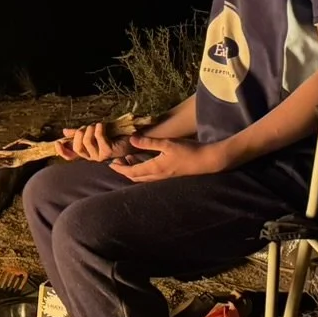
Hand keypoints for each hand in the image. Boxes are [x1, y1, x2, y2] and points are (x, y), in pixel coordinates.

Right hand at [60, 119, 131, 161]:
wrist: (132, 136)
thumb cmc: (114, 134)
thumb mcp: (93, 132)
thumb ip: (79, 133)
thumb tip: (65, 131)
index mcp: (87, 152)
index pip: (70, 156)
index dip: (62, 151)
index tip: (57, 142)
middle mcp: (92, 156)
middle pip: (77, 147)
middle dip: (79, 133)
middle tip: (87, 126)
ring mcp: (100, 156)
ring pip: (86, 142)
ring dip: (90, 130)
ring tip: (97, 125)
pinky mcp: (108, 152)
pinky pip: (98, 139)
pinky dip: (99, 129)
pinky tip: (102, 125)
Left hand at [109, 135, 224, 181]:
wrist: (207, 160)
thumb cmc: (188, 151)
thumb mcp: (167, 144)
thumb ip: (148, 143)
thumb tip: (131, 139)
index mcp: (155, 168)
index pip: (132, 172)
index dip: (120, 169)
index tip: (110, 164)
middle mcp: (158, 176)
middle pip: (136, 177)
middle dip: (124, 170)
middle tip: (116, 162)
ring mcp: (164, 177)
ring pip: (143, 177)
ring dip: (133, 170)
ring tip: (127, 159)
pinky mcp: (170, 175)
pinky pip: (151, 175)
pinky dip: (142, 169)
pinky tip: (143, 160)